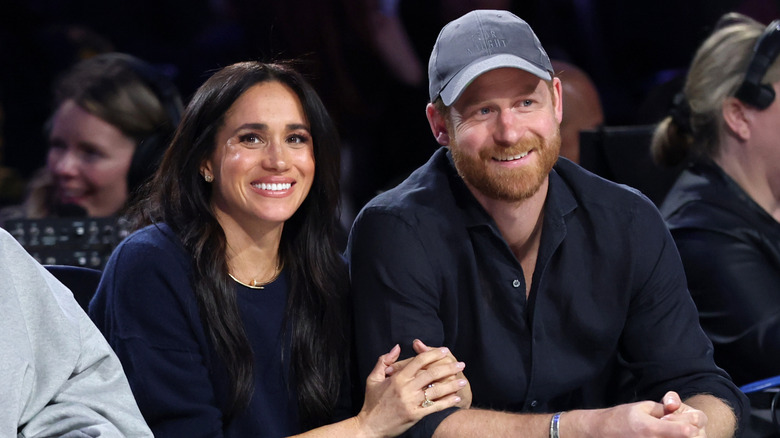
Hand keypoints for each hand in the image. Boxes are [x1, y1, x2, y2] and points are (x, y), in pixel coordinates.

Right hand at [356, 344, 466, 437]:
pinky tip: (456, 398)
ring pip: (436, 390)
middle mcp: (406, 388)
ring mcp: (412, 402)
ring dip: (452, 385)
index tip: (445, 350)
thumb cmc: (371, 401)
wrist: (369, 426)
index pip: (419, 361)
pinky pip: (435, 407)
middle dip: (448, 367)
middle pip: (431, 374)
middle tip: (461, 364)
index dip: (433, 354)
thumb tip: (397, 347)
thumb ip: (384, 360)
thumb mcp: (373, 378)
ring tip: (463, 381)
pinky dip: (447, 402)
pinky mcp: (415, 415)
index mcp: (397, 378)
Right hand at [565, 394, 706, 437]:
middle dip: (687, 434)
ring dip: (676, 437)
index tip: (691, 424)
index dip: (691, 427)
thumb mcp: (642, 407)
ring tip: (669, 432)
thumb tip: (681, 413)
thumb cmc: (621, 417)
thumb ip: (664, 410)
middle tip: (683, 429)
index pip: (683, 431)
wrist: (601, 432)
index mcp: (650, 428)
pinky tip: (661, 435)